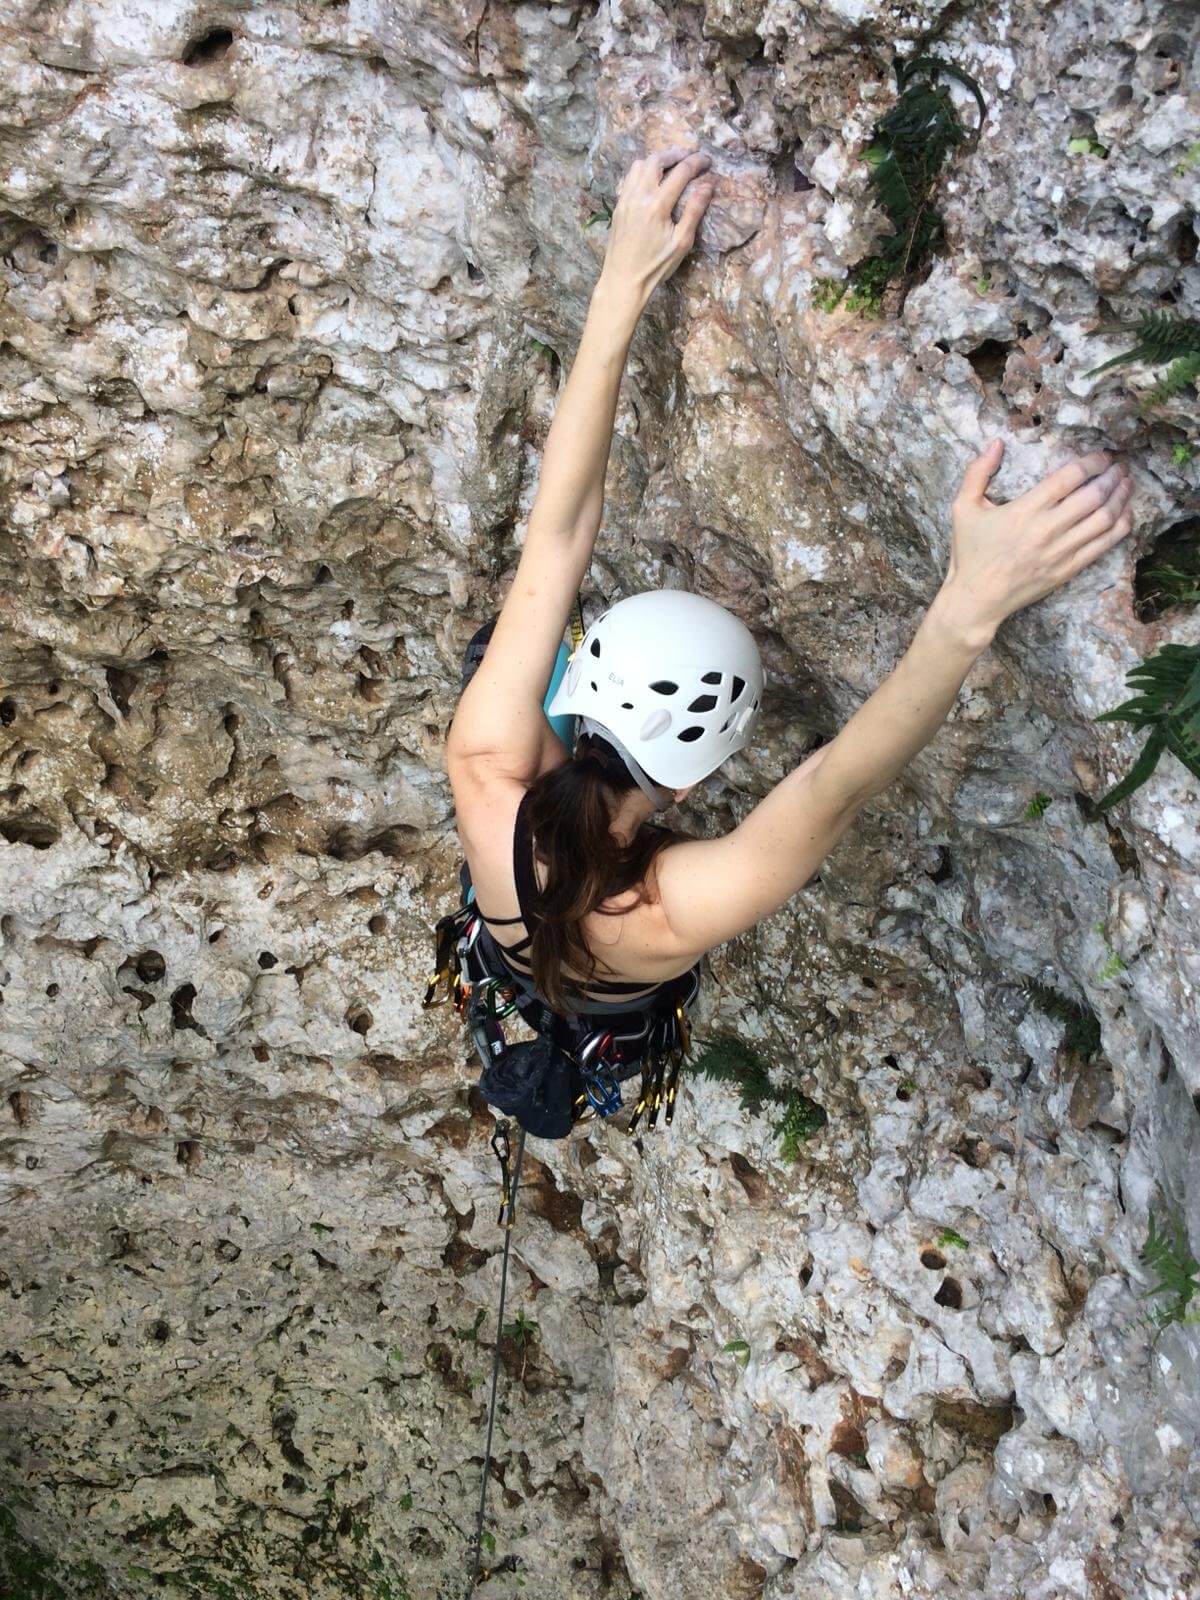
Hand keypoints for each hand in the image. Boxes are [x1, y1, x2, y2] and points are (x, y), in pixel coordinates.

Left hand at [596, 145, 716, 306]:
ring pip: (639, 165)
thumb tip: (707, 185)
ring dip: (656, 160)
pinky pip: (630, 178)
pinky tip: (652, 180)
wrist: (623, 281)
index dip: (696, 162)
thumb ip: (694, 211)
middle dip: (675, 154)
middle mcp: (639, 196)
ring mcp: (625, 199)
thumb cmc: (656, 266)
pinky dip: (643, 171)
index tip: (707, 160)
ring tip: (670, 165)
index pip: (680, 172)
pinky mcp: (618, 206)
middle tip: (688, 157)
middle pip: (656, 160)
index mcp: (657, 205)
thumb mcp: (681, 243)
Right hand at [943, 439, 1134, 637]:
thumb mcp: (962, 508)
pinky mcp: (1068, 569)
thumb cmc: (969, 553)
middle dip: (1112, 476)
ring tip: (1127, 484)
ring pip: (1104, 519)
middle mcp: (1047, 529)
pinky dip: (1120, 527)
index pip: (1070, 477)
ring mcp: (1060, 551)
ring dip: (1121, 498)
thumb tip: (997, 443)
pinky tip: (1125, 514)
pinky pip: (1103, 545)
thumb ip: (977, 472)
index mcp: (1025, 509)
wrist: (976, 599)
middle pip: (1093, 496)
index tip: (1102, 456)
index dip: (1092, 462)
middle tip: (1120, 466)